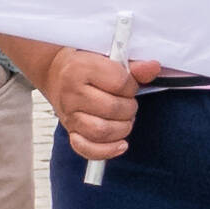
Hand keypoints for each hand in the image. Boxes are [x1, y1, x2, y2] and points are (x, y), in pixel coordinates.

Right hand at [35, 44, 159, 165]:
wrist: (56, 72)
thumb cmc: (86, 65)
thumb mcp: (108, 57)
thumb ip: (133, 66)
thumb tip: (153, 68)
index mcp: (81, 69)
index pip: (120, 83)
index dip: (132, 86)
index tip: (129, 85)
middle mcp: (72, 93)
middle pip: (113, 109)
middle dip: (130, 108)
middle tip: (128, 103)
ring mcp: (69, 114)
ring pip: (102, 131)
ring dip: (122, 128)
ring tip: (124, 119)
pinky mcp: (70, 131)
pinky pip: (87, 149)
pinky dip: (106, 150)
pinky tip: (120, 144)